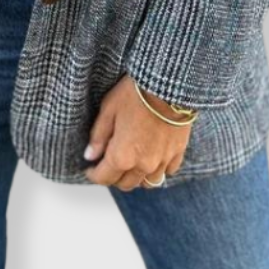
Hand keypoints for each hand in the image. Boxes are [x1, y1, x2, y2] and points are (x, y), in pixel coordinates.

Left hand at [83, 74, 193, 189]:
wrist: (169, 85)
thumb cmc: (137, 93)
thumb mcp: (109, 109)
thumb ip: (98, 136)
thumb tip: (90, 155)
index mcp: (122, 156)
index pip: (104, 178)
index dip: (93, 174)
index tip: (90, 168)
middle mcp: (143, 165)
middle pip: (125, 184)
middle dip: (113, 177)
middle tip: (107, 165)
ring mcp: (162, 161)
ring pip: (147, 182)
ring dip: (136, 177)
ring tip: (130, 164)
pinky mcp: (177, 152)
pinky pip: (167, 171)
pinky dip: (158, 169)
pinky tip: (152, 158)